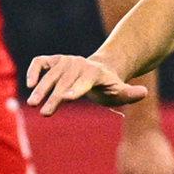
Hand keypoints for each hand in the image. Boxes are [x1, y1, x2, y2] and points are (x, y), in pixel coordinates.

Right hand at [23, 52, 147, 113]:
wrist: (100, 70)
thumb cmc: (109, 87)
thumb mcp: (120, 92)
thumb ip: (130, 93)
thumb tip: (143, 93)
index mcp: (95, 73)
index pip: (85, 81)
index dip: (76, 88)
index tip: (66, 98)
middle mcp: (79, 65)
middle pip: (65, 81)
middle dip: (54, 97)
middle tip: (45, 112)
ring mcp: (65, 62)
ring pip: (51, 74)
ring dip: (41, 88)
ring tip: (32, 104)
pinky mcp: (54, 61)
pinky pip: (41, 63)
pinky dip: (34, 70)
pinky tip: (29, 84)